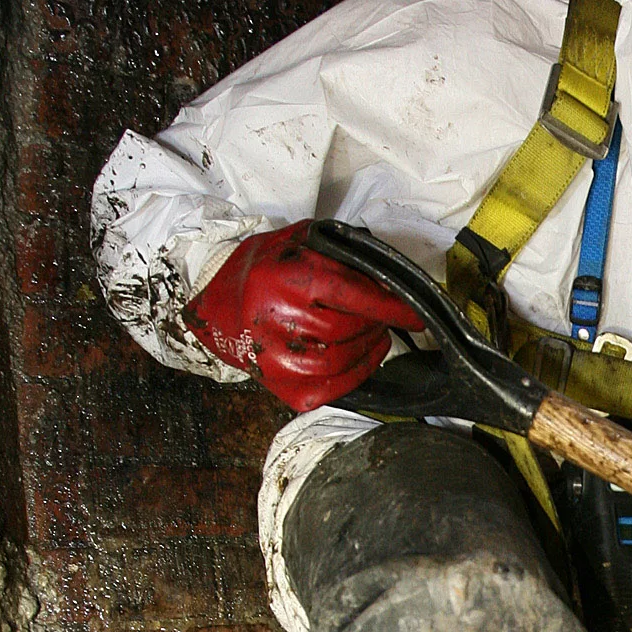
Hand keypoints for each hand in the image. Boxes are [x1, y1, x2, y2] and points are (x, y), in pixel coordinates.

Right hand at [186, 224, 423, 411]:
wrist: (216, 311)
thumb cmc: (260, 271)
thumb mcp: (295, 242)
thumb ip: (337, 252)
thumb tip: (386, 270)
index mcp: (284, 278)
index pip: (350, 294)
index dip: (389, 306)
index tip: (415, 313)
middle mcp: (278, 319)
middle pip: (349, 328)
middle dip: (376, 324)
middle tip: (383, 317)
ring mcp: (276, 358)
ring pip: (343, 360)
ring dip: (369, 348)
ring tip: (374, 334)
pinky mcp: (280, 385)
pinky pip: (331, 388)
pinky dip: (356, 374)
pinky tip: (363, 356)